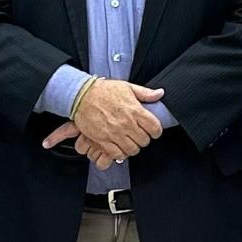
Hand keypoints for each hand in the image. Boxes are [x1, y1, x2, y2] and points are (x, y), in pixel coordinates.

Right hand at [42, 79, 163, 165]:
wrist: (82, 95)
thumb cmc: (103, 91)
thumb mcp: (127, 87)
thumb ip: (145, 93)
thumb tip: (160, 93)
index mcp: (135, 110)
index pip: (155, 128)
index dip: (156, 131)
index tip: (153, 131)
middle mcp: (126, 123)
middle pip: (144, 141)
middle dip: (143, 139)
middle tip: (139, 135)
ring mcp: (114, 133)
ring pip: (132, 149)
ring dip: (132, 147)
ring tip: (129, 141)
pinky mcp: (103, 140)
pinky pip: (117, 154)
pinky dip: (120, 153)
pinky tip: (119, 147)